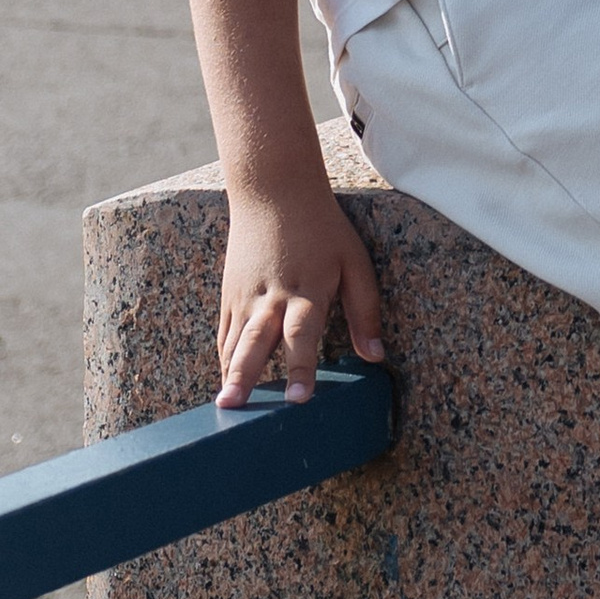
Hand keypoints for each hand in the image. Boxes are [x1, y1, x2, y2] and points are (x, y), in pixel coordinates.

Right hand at [217, 184, 385, 405]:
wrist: (274, 191)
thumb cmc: (322, 229)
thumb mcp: (354, 261)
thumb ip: (365, 310)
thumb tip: (376, 355)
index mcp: (306, 290)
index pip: (302, 335)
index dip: (301, 368)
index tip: (298, 399)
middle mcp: (272, 298)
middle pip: (256, 341)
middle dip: (246, 376)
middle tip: (235, 407)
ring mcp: (246, 296)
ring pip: (234, 341)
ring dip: (229, 375)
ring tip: (224, 406)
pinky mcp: (230, 294)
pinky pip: (225, 333)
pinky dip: (223, 359)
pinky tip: (225, 384)